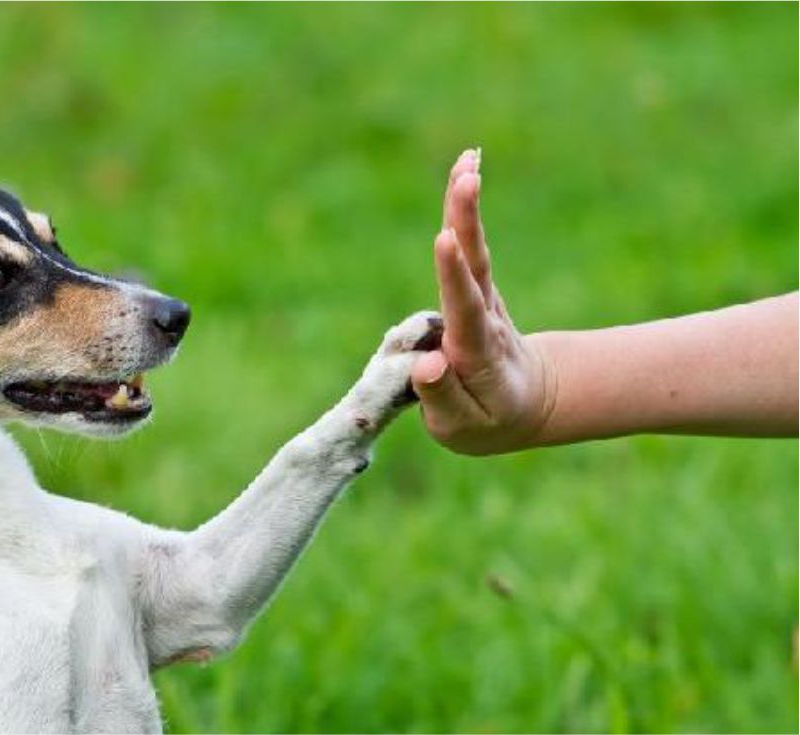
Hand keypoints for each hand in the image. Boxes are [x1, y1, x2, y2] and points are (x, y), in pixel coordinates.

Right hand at [410, 150, 555, 454]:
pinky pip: (468, 245)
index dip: (453, 276)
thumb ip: (443, 397)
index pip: (465, 310)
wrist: (527, 402)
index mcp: (477, 353)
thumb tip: (428, 363)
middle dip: (466, 222)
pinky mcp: (475, 286)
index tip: (445, 240)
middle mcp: (483, 318)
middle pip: (475, 266)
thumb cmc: (487, 420)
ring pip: (474, 249)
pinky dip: (463, 208)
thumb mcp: (463, 428)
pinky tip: (464, 168)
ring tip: (467, 161)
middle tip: (466, 179)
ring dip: (466, 205)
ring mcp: (482, 298)